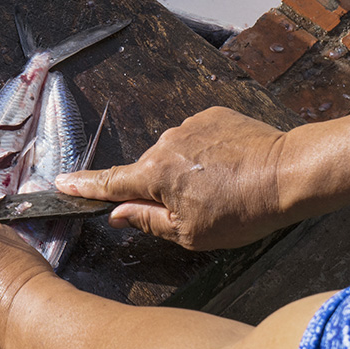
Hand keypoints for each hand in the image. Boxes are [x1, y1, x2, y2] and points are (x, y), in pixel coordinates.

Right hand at [55, 107, 288, 249]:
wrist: (287, 172)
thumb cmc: (242, 210)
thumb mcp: (191, 233)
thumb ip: (148, 221)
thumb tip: (119, 213)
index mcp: (155, 174)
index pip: (110, 183)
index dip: (84, 186)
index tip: (62, 183)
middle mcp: (165, 143)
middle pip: (151, 171)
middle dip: (164, 189)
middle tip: (199, 209)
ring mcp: (190, 125)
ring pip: (176, 154)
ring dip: (190, 170)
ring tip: (224, 188)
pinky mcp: (213, 115)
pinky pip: (199, 137)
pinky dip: (208, 153)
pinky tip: (232, 168)